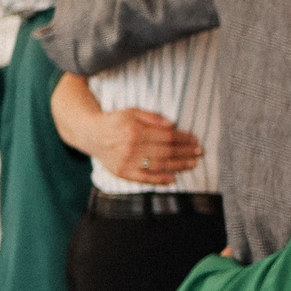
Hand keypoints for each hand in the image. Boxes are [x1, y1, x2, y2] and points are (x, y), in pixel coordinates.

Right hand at [73, 107, 202, 184]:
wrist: (90, 134)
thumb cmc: (115, 121)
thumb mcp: (132, 111)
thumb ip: (152, 117)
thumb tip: (172, 124)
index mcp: (136, 131)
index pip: (167, 136)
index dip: (183, 138)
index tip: (195, 140)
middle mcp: (132, 147)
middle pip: (166, 151)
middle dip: (185, 152)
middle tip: (199, 152)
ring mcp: (127, 161)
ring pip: (158, 165)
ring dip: (178, 165)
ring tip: (192, 164)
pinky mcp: (123, 172)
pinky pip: (144, 178)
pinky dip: (159, 179)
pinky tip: (172, 179)